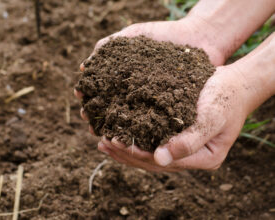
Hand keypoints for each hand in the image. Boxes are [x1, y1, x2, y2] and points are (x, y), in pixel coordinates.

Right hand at [75, 18, 227, 133]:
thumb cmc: (164, 35)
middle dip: (98, 117)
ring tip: (106, 134)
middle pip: (111, 109)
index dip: (89, 97)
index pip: (100, 91)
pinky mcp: (167, 110)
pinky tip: (131, 137)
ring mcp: (150, 102)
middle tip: (90, 123)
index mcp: (123, 77)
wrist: (198, 37)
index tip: (81, 100)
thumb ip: (109, 46)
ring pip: (129, 121)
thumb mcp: (134, 36)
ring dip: (115, 129)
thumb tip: (84, 66)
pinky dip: (140, 132)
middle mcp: (134, 92)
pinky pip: (152, 124)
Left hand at [93, 65, 251, 171]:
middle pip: (153, 162)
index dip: (137, 154)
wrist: (236, 84)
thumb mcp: (212, 117)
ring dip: (127, 149)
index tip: (115, 143)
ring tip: (104, 142)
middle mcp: (192, 158)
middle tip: (103, 143)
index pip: (163, 162)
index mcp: (203, 159)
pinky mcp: (178, 136)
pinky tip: (120, 132)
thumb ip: (189, 141)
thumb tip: (160, 158)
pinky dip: (136, 138)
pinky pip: (153, 141)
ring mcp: (185, 148)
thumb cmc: (226, 98)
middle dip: (127, 154)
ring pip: (151, 154)